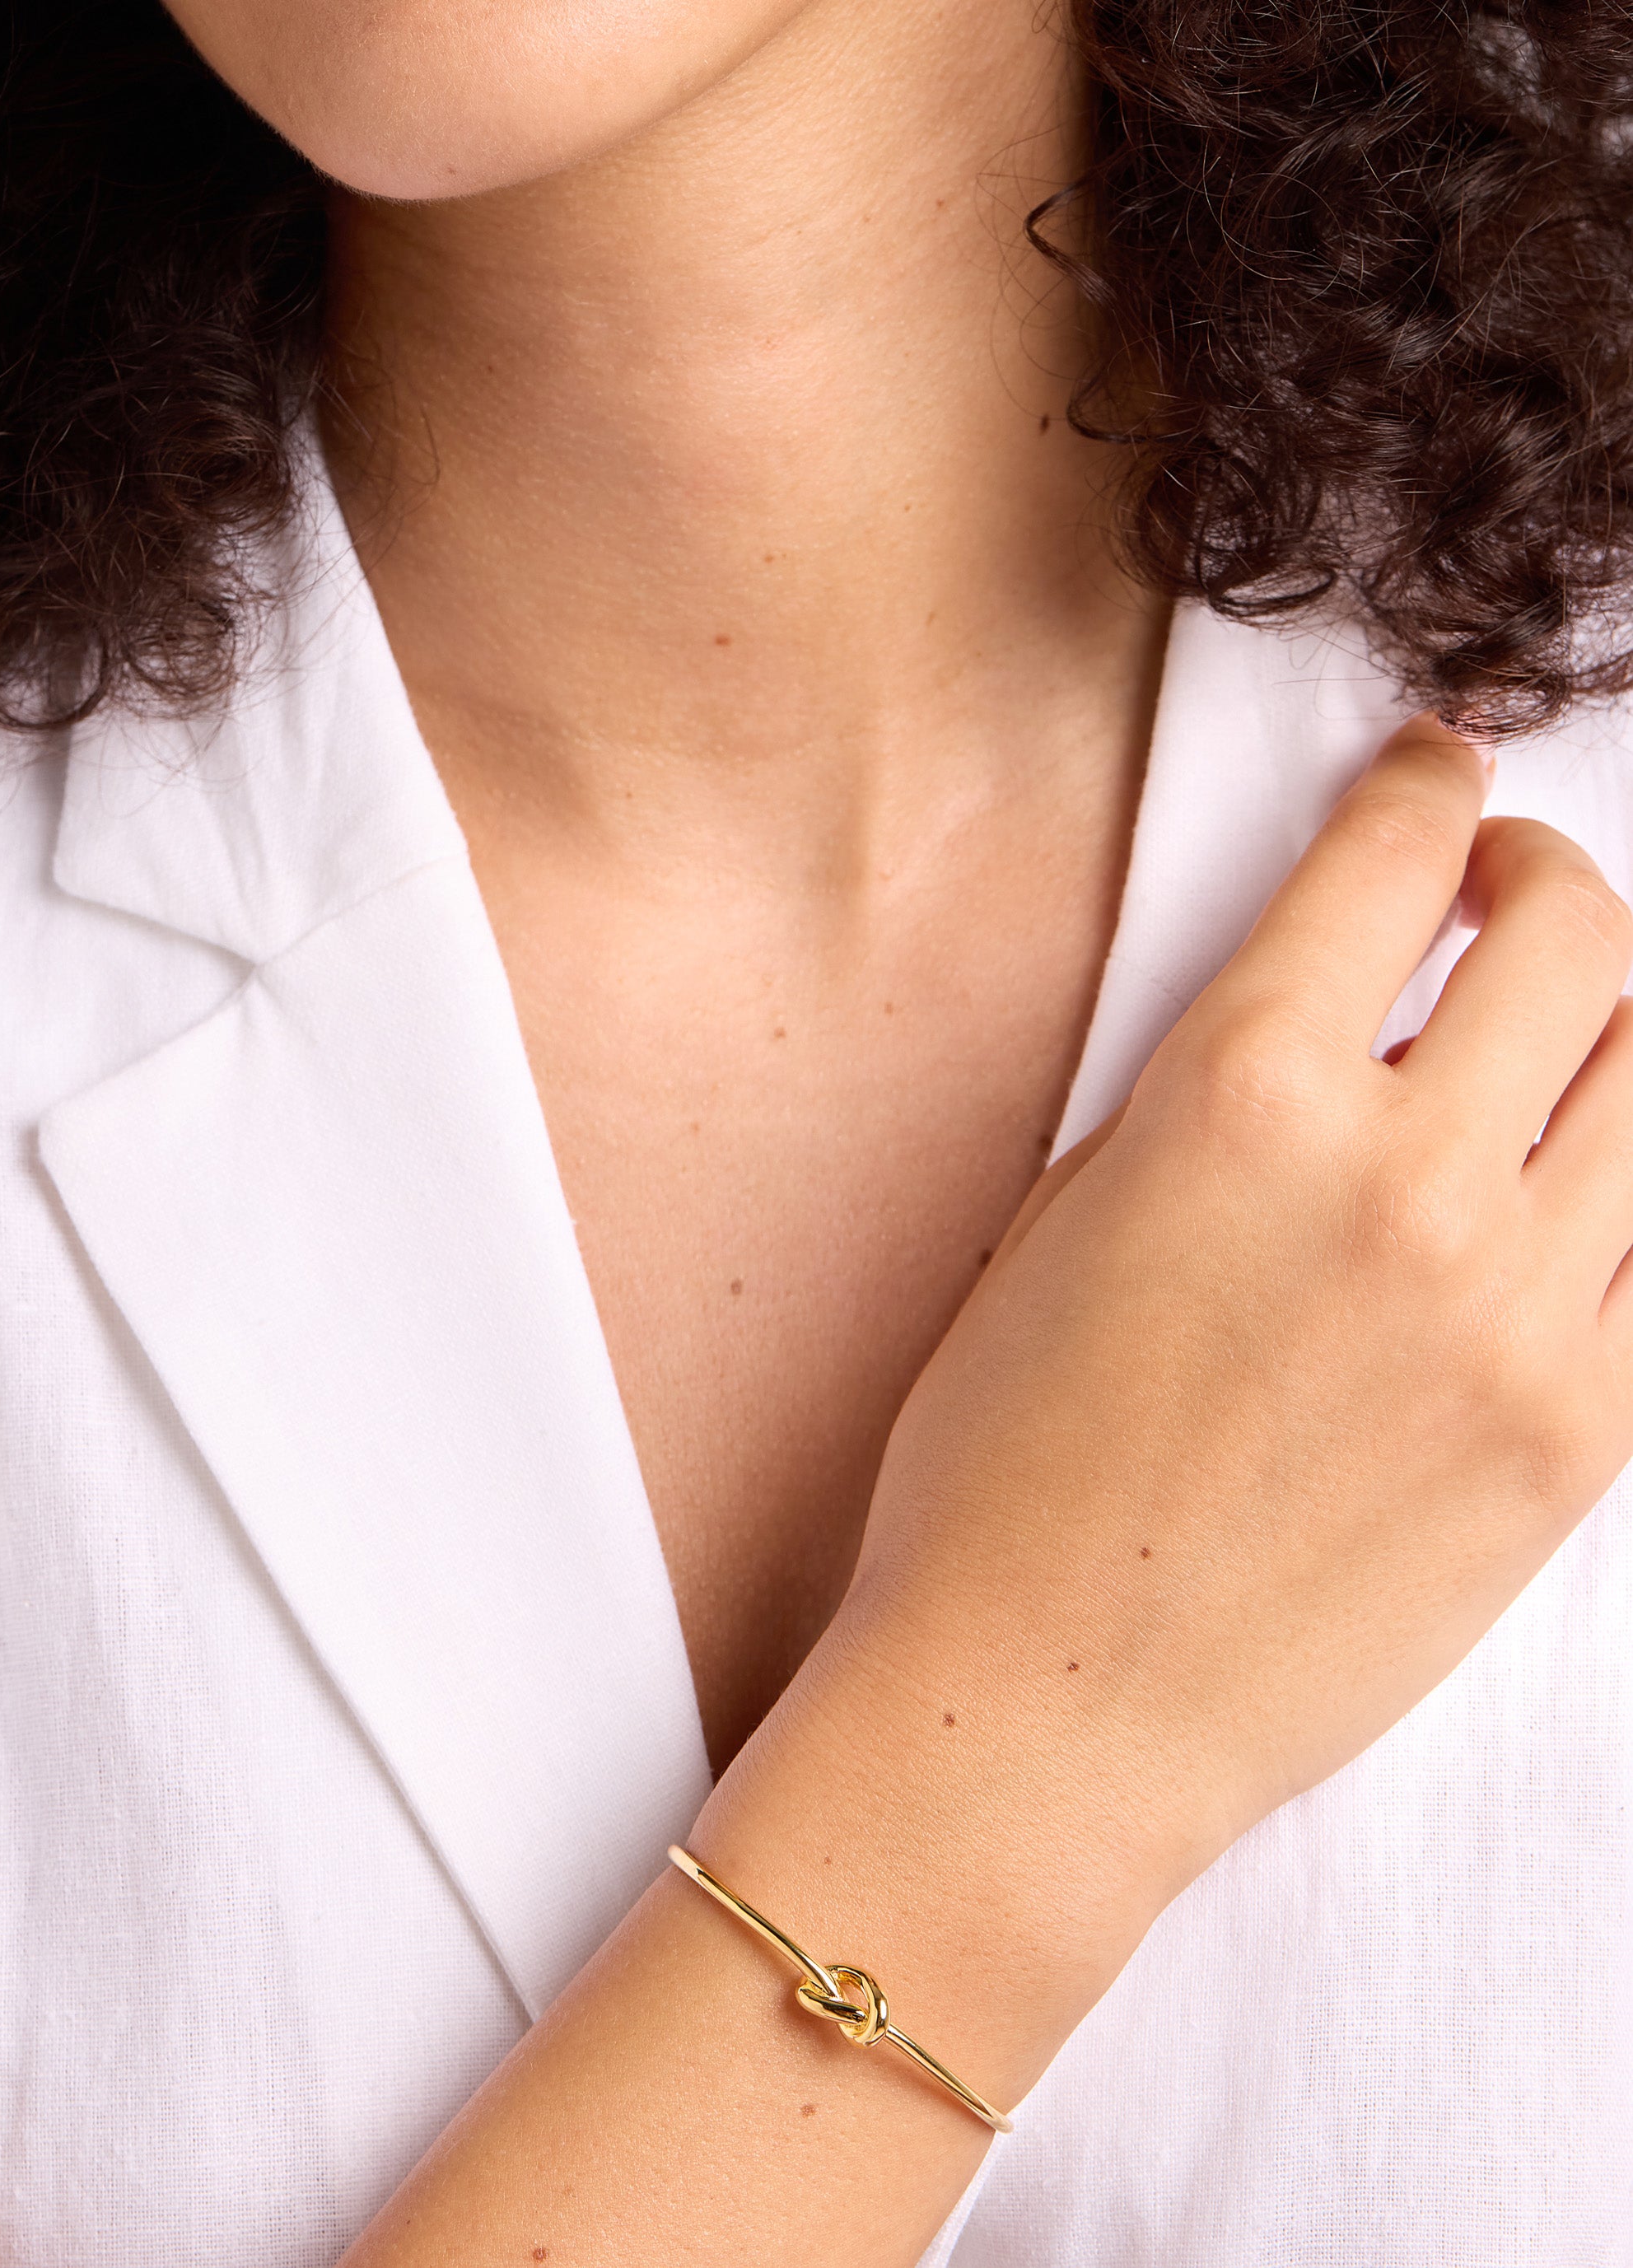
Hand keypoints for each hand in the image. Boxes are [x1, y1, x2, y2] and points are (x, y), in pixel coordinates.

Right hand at [838, 714, 1632, 1914]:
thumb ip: (1213, 1091)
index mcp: (1238, 1101)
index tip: (1434, 774)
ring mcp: (1518, 1317)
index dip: (1423, 784)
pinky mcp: (1580, 1440)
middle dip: (1542, 876)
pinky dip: (1627, 1187)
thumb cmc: (999, 1469)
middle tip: (1504, 891)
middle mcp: (1402, 1183)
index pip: (1389, 861)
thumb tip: (1331, 1006)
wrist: (1046, 1706)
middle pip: (1580, 940)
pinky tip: (1569, 1191)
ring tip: (1558, 1037)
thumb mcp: (1062, 1222)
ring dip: (1616, 1020)